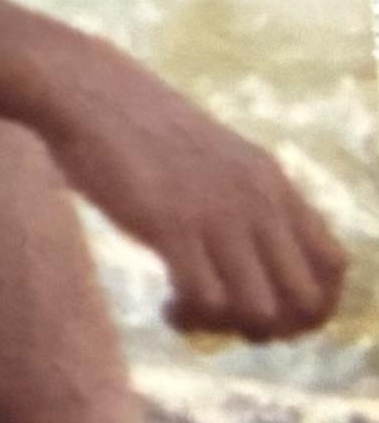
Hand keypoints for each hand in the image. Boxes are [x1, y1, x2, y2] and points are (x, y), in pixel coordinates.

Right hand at [43, 53, 346, 341]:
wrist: (90, 94)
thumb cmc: (139, 130)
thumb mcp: (215, 157)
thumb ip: (245, 195)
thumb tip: (254, 247)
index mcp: (273, 184)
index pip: (333, 267)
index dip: (309, 304)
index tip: (263, 307)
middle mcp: (257, 201)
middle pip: (305, 301)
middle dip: (271, 328)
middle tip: (226, 319)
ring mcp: (216, 213)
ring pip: (259, 310)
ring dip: (227, 328)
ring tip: (191, 313)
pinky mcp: (170, 224)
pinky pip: (206, 300)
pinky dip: (190, 318)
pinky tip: (167, 306)